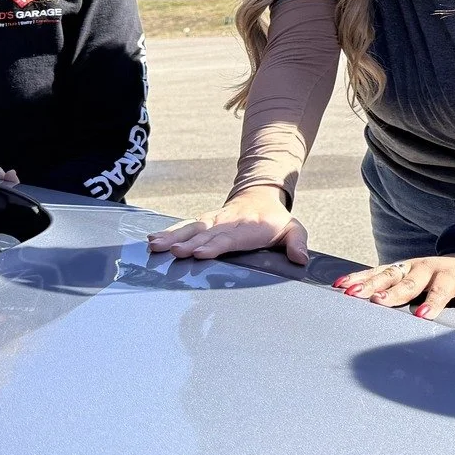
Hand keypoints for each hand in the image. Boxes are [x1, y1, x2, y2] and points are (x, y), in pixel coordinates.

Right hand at [150, 185, 306, 264]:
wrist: (259, 196)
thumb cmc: (275, 220)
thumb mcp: (293, 228)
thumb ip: (297, 242)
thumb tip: (301, 259)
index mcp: (249, 227)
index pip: (230, 237)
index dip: (215, 245)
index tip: (200, 253)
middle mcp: (227, 222)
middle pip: (207, 234)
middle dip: (189, 243)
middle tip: (174, 252)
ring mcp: (213, 220)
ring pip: (191, 228)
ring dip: (173, 236)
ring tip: (155, 246)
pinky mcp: (203, 222)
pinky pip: (184, 226)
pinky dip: (168, 232)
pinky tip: (152, 239)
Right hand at [335, 255, 454, 326]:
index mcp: (449, 274)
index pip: (440, 289)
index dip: (432, 302)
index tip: (422, 316)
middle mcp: (425, 268)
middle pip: (407, 281)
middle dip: (391, 292)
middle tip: (376, 303)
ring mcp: (409, 267)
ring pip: (386, 274)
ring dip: (367, 284)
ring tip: (349, 293)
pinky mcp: (397, 268)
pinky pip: (376, 272)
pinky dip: (358, 277)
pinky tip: (340, 285)